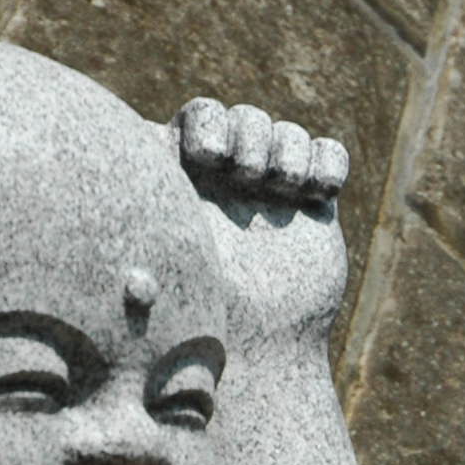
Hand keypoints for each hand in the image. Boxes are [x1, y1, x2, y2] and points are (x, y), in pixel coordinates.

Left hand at [171, 97, 349, 342]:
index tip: (207, 160)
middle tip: (249, 178)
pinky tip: (319, 194)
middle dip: (250, 137)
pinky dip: (328, 162)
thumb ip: (154, 209)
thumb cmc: (200, 306)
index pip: (200, 118)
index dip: (210, 127)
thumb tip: (135, 158)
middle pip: (245, 119)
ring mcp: (273, 192)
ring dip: (288, 151)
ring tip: (286, 188)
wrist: (260, 346)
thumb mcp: (169, 246)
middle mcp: (229, 180)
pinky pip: (328, 154)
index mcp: (186, 178)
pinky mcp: (315, 205)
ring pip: (286, 133)